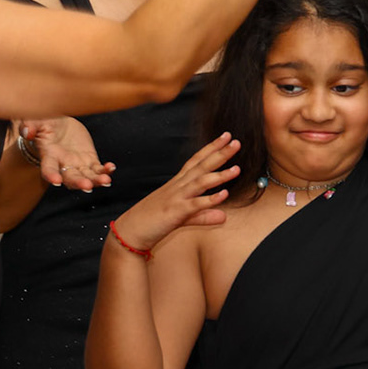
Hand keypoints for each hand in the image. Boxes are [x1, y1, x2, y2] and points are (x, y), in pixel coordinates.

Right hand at [18, 118, 114, 191]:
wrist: (58, 123)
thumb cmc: (44, 123)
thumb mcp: (36, 120)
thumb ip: (30, 125)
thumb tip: (26, 131)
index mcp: (48, 156)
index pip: (48, 169)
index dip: (51, 176)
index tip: (56, 181)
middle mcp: (62, 164)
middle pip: (70, 178)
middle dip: (79, 183)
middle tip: (87, 186)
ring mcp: (77, 164)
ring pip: (87, 177)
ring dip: (96, 181)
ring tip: (105, 181)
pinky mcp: (89, 160)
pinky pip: (98, 169)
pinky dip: (105, 171)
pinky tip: (111, 168)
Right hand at [111, 134, 240, 251]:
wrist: (130, 231)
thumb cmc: (153, 221)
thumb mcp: (181, 217)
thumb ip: (203, 215)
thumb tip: (224, 216)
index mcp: (178, 183)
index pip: (197, 161)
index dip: (211, 148)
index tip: (226, 137)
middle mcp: (178, 186)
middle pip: (201, 166)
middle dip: (219, 153)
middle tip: (236, 142)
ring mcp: (176, 198)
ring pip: (200, 182)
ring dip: (219, 175)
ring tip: (237, 169)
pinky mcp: (175, 213)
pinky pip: (194, 205)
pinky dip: (209, 200)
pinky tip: (224, 195)